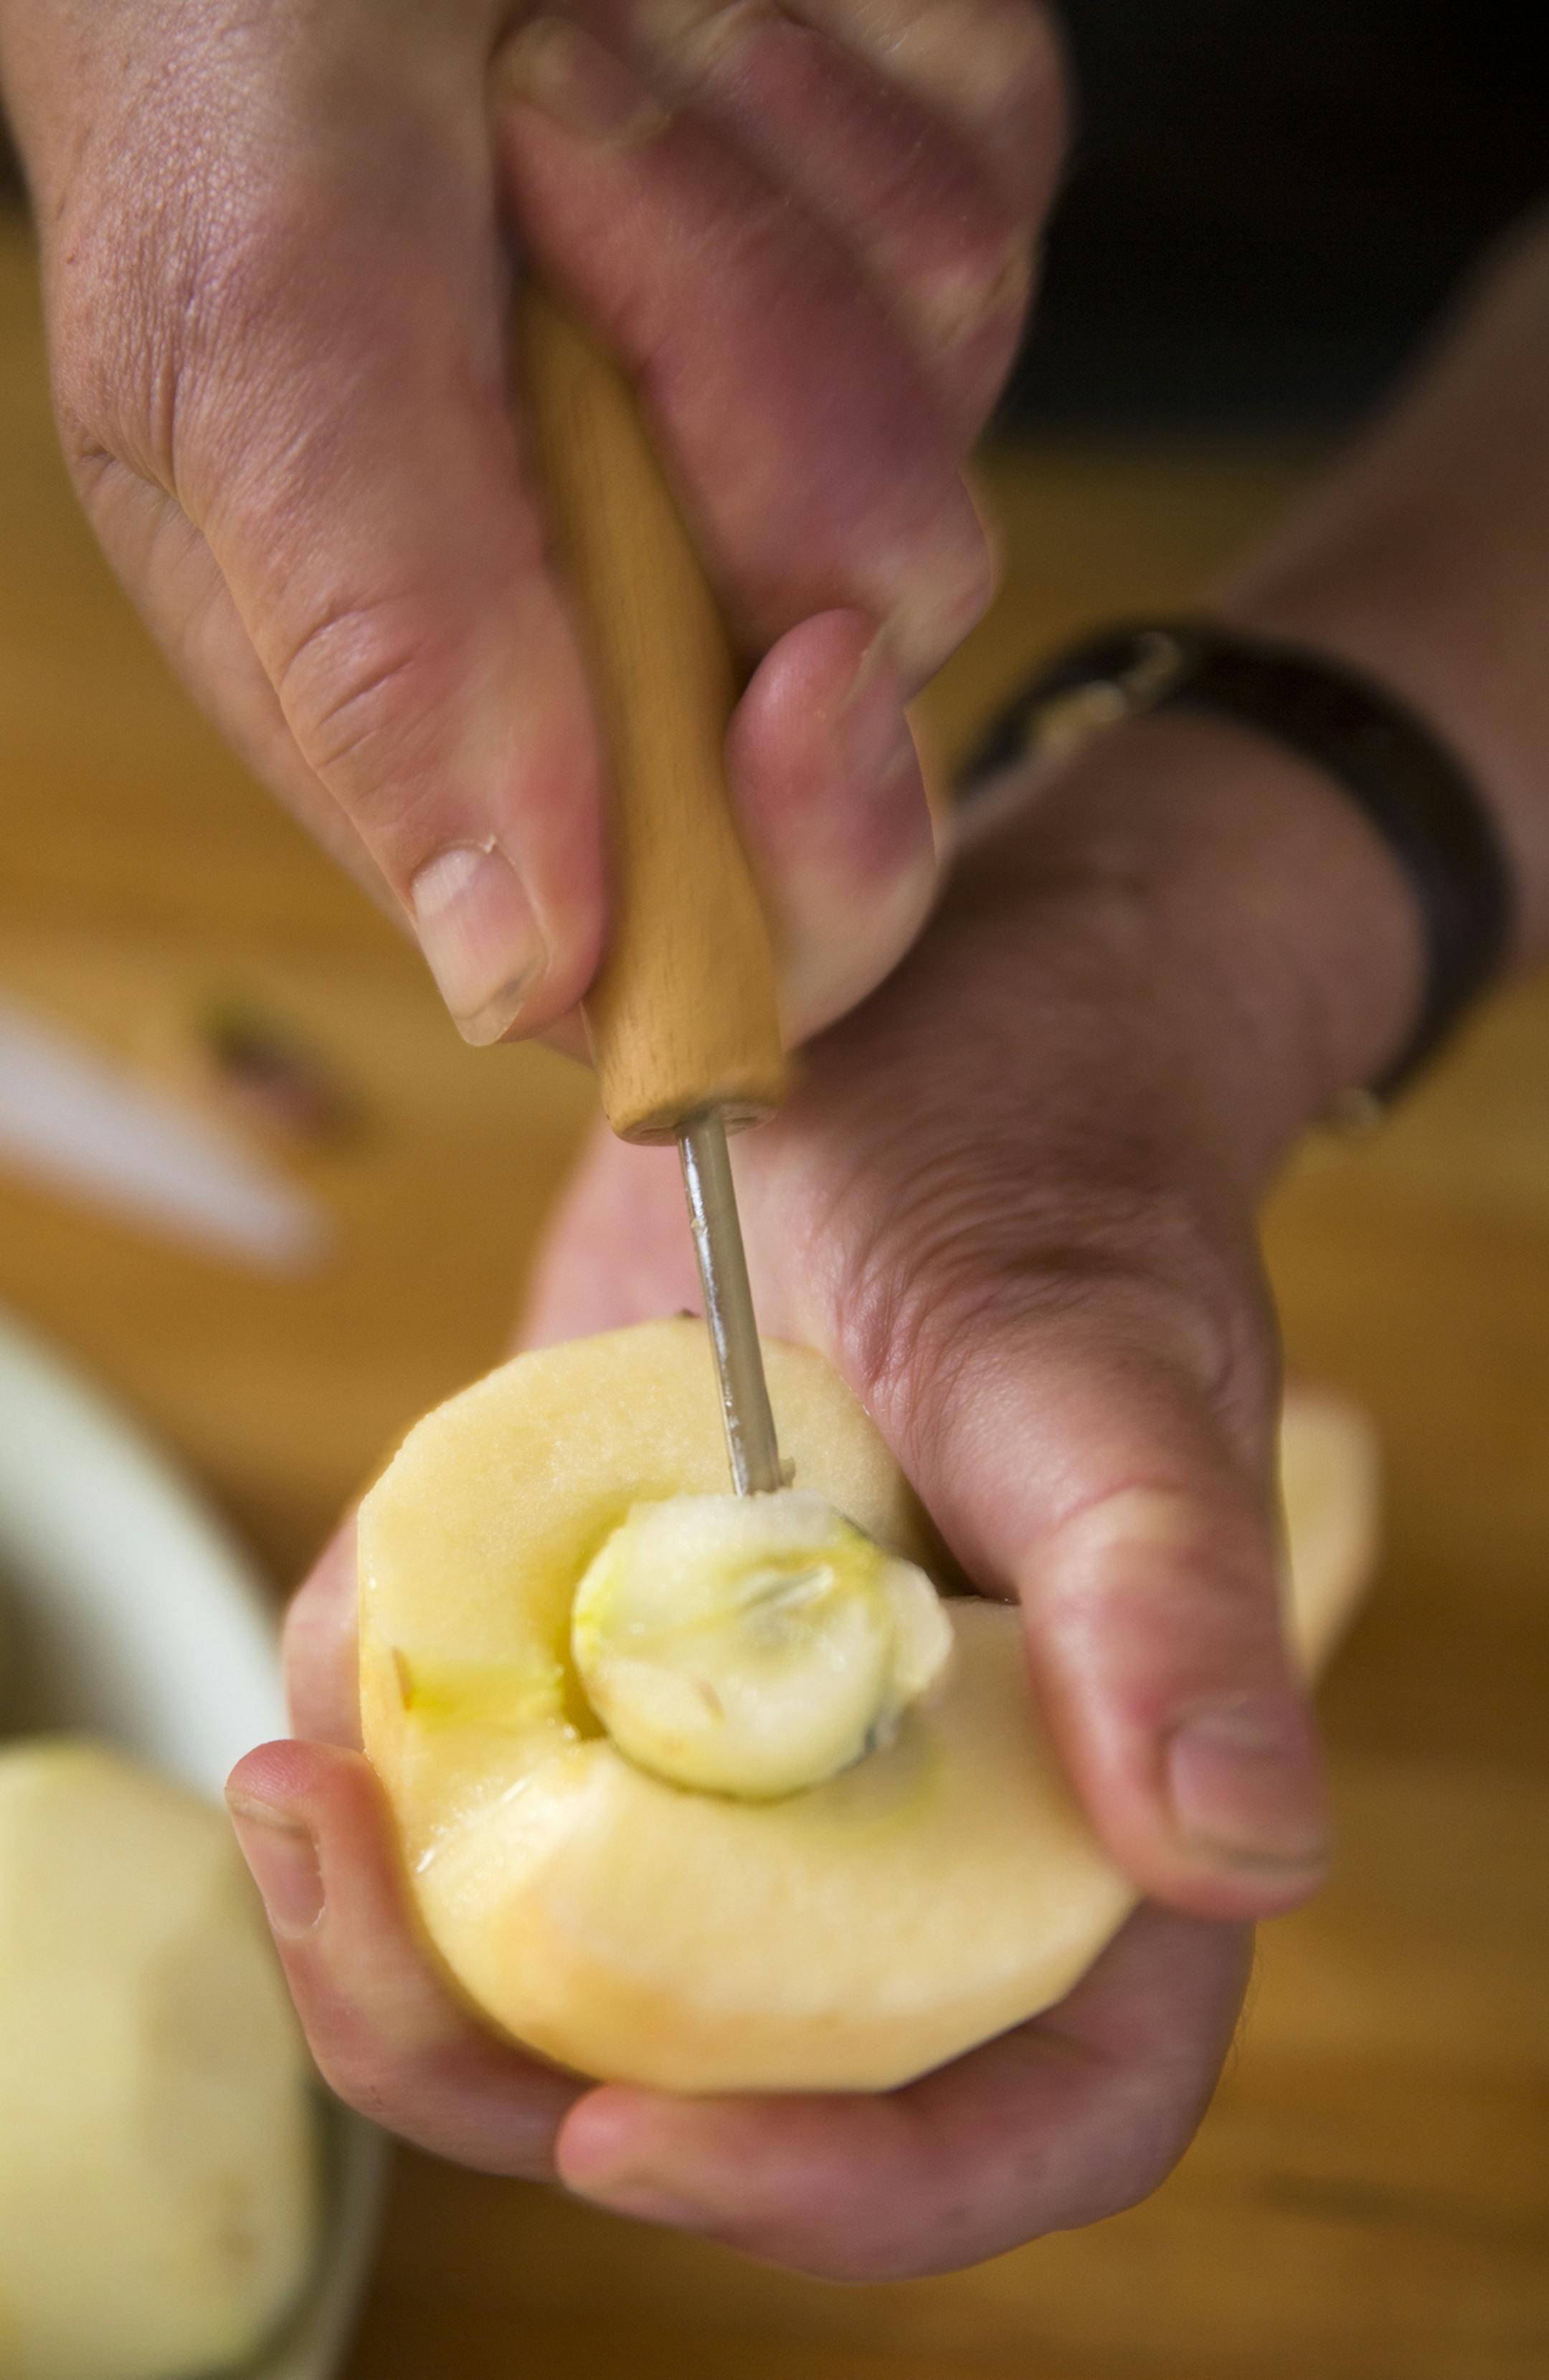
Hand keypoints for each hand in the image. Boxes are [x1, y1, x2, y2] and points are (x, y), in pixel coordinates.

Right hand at [0, 0, 1064, 1043]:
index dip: (766, 876)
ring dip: (752, 234)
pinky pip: (979, 253)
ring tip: (571, 61)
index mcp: (435, 688)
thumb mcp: (246, 317)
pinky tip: (693, 14)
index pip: (667, 938)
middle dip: (744, 445)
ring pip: (925, 482)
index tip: (790, 690)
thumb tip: (512, 974)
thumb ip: (377, 643)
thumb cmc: (228, 15)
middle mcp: (624, 596)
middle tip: (558, 190)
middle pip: (847, 718)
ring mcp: (788, 438)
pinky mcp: (903, 260)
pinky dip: (842, 109)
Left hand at [228, 705, 1420, 2274]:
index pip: (1019, 2108)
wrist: (906, 1045)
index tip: (629, 2137)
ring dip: (405, 1932)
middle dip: (513, 2062)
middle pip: (730, 2073)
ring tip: (291, 1791)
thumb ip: (1164, 1593)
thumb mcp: (1083, 1359)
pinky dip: (383, 1766)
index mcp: (1083, 1811)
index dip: (846, 2192)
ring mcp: (745, 1745)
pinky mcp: (617, 1648)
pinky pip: (482, 1785)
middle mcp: (912, 1816)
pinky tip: (328, 1673)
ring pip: (571, 1958)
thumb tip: (1235, 1853)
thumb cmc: (1038, 1172)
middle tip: (338, 1896)